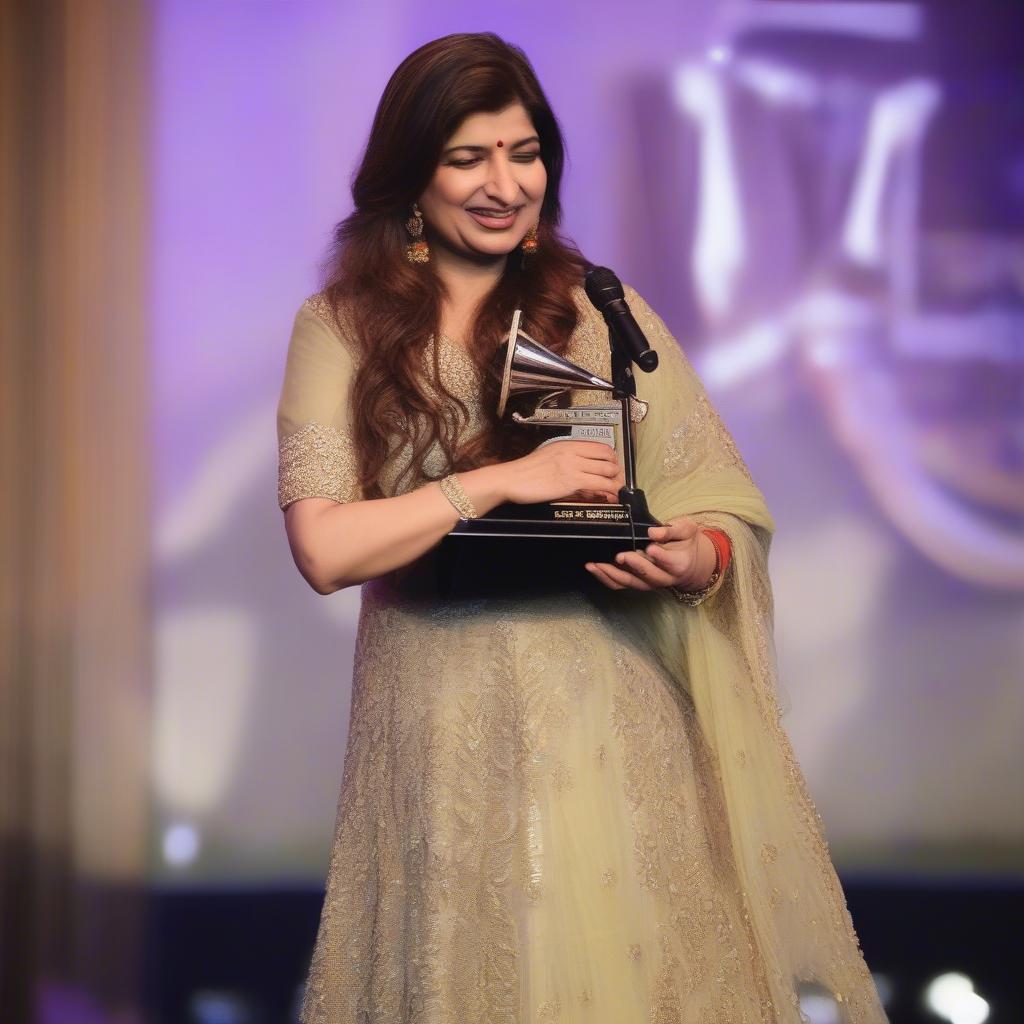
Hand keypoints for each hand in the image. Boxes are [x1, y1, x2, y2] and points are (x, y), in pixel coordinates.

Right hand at [497, 440, 624, 504]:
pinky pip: (599, 484)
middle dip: (617, 471)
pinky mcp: (571, 481)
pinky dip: (609, 491)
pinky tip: (610, 496)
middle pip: (608, 457)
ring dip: (616, 482)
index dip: (612, 458)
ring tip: (616, 490)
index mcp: (568, 444)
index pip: (601, 447)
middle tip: (617, 482)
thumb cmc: (526, 471)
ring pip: (607, 470)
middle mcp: (573, 452)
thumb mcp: (549, 457)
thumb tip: (584, 471)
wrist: (511, 479)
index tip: (613, 469)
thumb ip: (568, 461)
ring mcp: (573, 465)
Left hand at [585, 516, 715, 591]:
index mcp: (679, 564)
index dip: (659, 556)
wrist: (688, 560)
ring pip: (630, 582)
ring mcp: (649, 583)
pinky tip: (594, 568)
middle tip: (620, 555)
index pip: (669, 562)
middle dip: (633, 565)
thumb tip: (654, 532)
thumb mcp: (686, 530)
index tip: (650, 547)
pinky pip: (620, 584)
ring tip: (595, 564)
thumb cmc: (686, 542)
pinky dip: (606, 578)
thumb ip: (671, 530)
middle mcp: (664, 578)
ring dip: (611, 574)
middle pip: (648, 575)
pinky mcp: (637, 583)